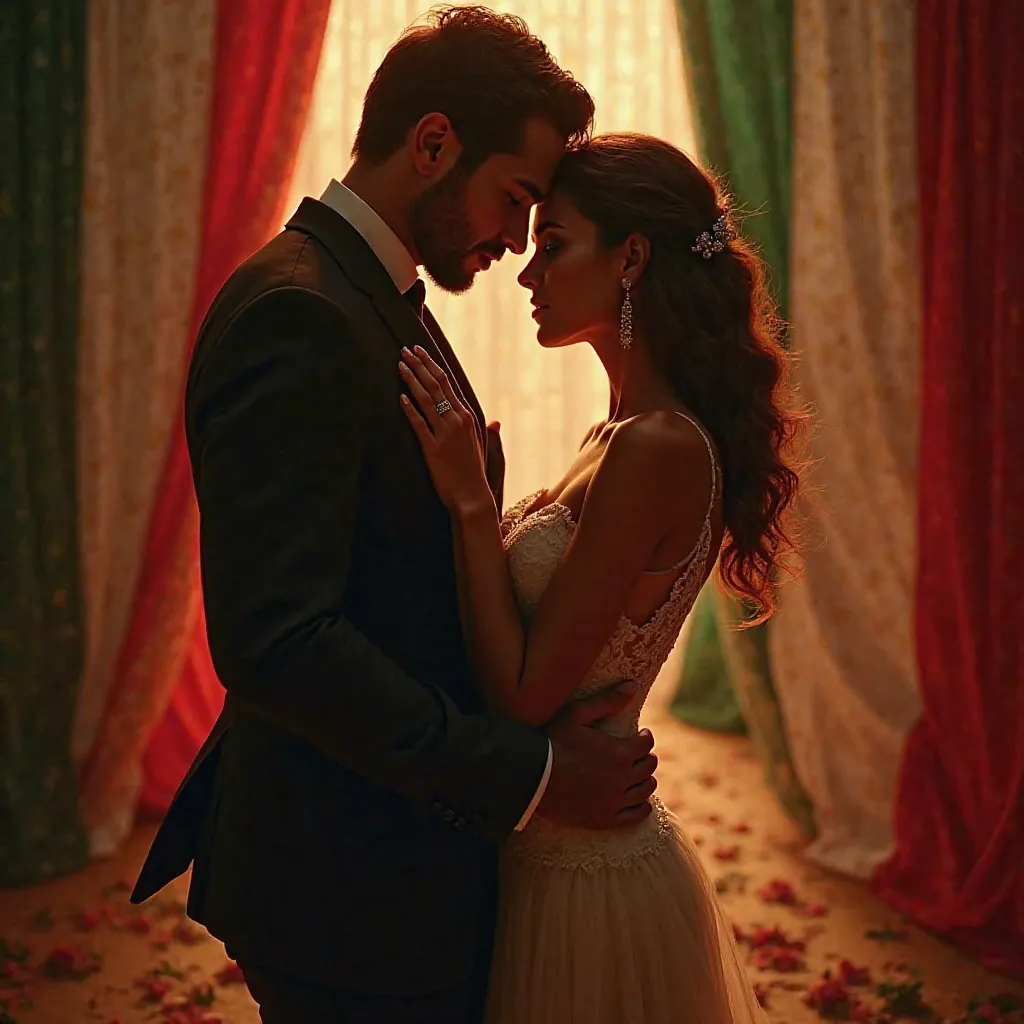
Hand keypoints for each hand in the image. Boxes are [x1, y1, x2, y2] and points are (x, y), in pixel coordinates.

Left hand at [399, 346, 491, 512]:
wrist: (472, 497)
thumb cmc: (475, 474)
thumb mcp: (484, 450)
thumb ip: (489, 433)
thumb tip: (496, 422)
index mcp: (468, 417)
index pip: (448, 383)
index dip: (432, 365)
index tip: (419, 352)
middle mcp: (457, 421)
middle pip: (436, 385)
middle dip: (419, 365)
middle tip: (405, 350)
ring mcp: (445, 434)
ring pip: (427, 400)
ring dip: (412, 380)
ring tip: (400, 365)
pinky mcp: (433, 449)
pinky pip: (419, 425)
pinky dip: (410, 409)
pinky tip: (400, 397)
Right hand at [537, 687, 657, 829]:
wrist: (531, 777)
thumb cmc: (552, 742)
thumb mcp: (576, 714)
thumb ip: (607, 700)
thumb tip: (633, 686)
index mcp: (619, 752)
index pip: (647, 743)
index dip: (644, 736)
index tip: (639, 735)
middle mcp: (622, 778)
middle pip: (649, 766)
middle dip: (646, 756)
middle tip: (636, 753)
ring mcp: (614, 800)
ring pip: (646, 789)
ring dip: (645, 778)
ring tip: (636, 773)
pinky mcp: (606, 818)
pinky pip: (637, 814)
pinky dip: (643, 806)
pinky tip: (639, 799)